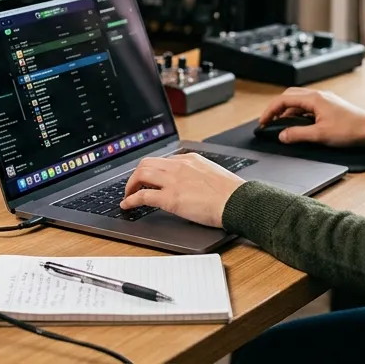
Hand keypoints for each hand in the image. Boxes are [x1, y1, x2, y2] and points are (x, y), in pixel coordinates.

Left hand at [119, 154, 245, 227]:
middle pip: (146, 163)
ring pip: (140, 174)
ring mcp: (173, 181)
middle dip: (136, 174)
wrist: (237, 201)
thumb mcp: (212, 173)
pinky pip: (143, 196)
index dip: (152, 171)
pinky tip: (127, 205)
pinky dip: (130, 200)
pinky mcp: (170, 198)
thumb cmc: (231, 192)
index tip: (149, 178)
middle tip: (134, 185)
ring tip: (128, 195)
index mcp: (189, 159)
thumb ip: (198, 174)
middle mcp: (178, 166)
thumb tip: (192, 184)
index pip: (163, 161)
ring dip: (130, 185)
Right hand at [259, 88, 364, 147]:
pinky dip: (298, 113)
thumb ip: (298, 134)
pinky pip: (308, 106)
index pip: (283, 99)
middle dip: (276, 108)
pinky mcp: (329, 106)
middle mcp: (318, 95)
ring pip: (298, 101)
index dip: (270, 111)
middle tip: (268, 121)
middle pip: (289, 96)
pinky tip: (298, 125)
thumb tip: (282, 135)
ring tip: (281, 125)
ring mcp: (324, 99)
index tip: (263, 122)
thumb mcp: (320, 135)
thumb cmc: (350, 130)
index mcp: (314, 98)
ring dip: (287, 111)